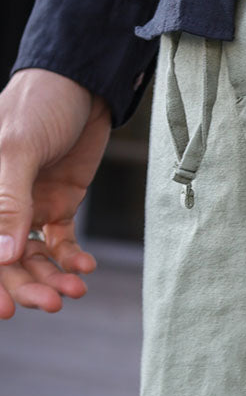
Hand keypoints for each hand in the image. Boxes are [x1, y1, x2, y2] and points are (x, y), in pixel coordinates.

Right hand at [0, 68, 111, 318]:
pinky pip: (61, 243)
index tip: (5, 313)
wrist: (84, 82)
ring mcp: (27, 206)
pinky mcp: (59, 204)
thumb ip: (8, 203)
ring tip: (77, 289)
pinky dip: (73, 259)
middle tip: (54, 304)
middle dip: (27, 286)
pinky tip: (86, 267)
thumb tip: (2, 257)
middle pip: (6, 260)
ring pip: (34, 257)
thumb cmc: (38, 104)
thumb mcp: (17, 149)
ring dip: (53, 276)